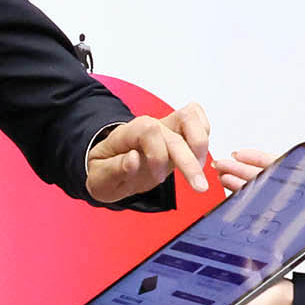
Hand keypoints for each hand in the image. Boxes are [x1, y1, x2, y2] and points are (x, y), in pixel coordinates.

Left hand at [88, 104, 211, 202]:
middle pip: (179, 126)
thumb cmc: (105, 171)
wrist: (111, 167)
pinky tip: (198, 160)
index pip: (150, 132)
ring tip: (199, 171)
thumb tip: (133, 159)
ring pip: (192, 117)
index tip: (157, 178)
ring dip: (201, 145)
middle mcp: (151, 126)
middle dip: (191, 159)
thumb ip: (114, 169)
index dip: (157, 157)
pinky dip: (205, 138)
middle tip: (199, 187)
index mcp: (129, 133)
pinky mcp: (179, 134)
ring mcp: (166, 128)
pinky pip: (198, 122)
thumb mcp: (100, 178)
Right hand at [216, 130, 304, 275]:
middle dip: (241, 171)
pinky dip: (253, 214)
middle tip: (219, 164)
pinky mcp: (297, 233)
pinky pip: (271, 222)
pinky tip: (238, 205)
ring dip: (242, 188)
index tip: (240, 152)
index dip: (259, 158)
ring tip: (222, 180)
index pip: (280, 166)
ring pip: (263, 199)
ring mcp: (297, 214)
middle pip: (265, 180)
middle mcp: (301, 196)